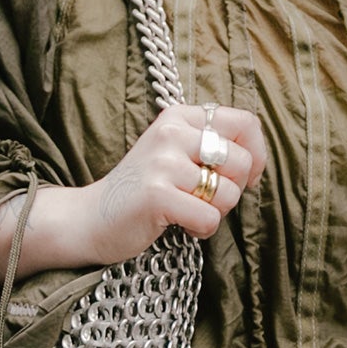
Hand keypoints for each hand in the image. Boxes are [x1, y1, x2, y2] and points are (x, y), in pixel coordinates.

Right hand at [66, 103, 265, 266]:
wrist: (90, 218)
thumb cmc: (142, 191)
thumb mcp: (174, 154)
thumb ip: (210, 146)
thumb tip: (257, 160)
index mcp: (179, 117)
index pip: (245, 122)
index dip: (256, 154)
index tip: (242, 177)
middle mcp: (171, 132)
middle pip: (241, 160)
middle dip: (232, 190)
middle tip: (204, 199)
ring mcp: (163, 162)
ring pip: (228, 193)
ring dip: (215, 212)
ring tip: (186, 212)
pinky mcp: (157, 194)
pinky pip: (210, 218)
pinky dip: (201, 231)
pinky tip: (178, 226)